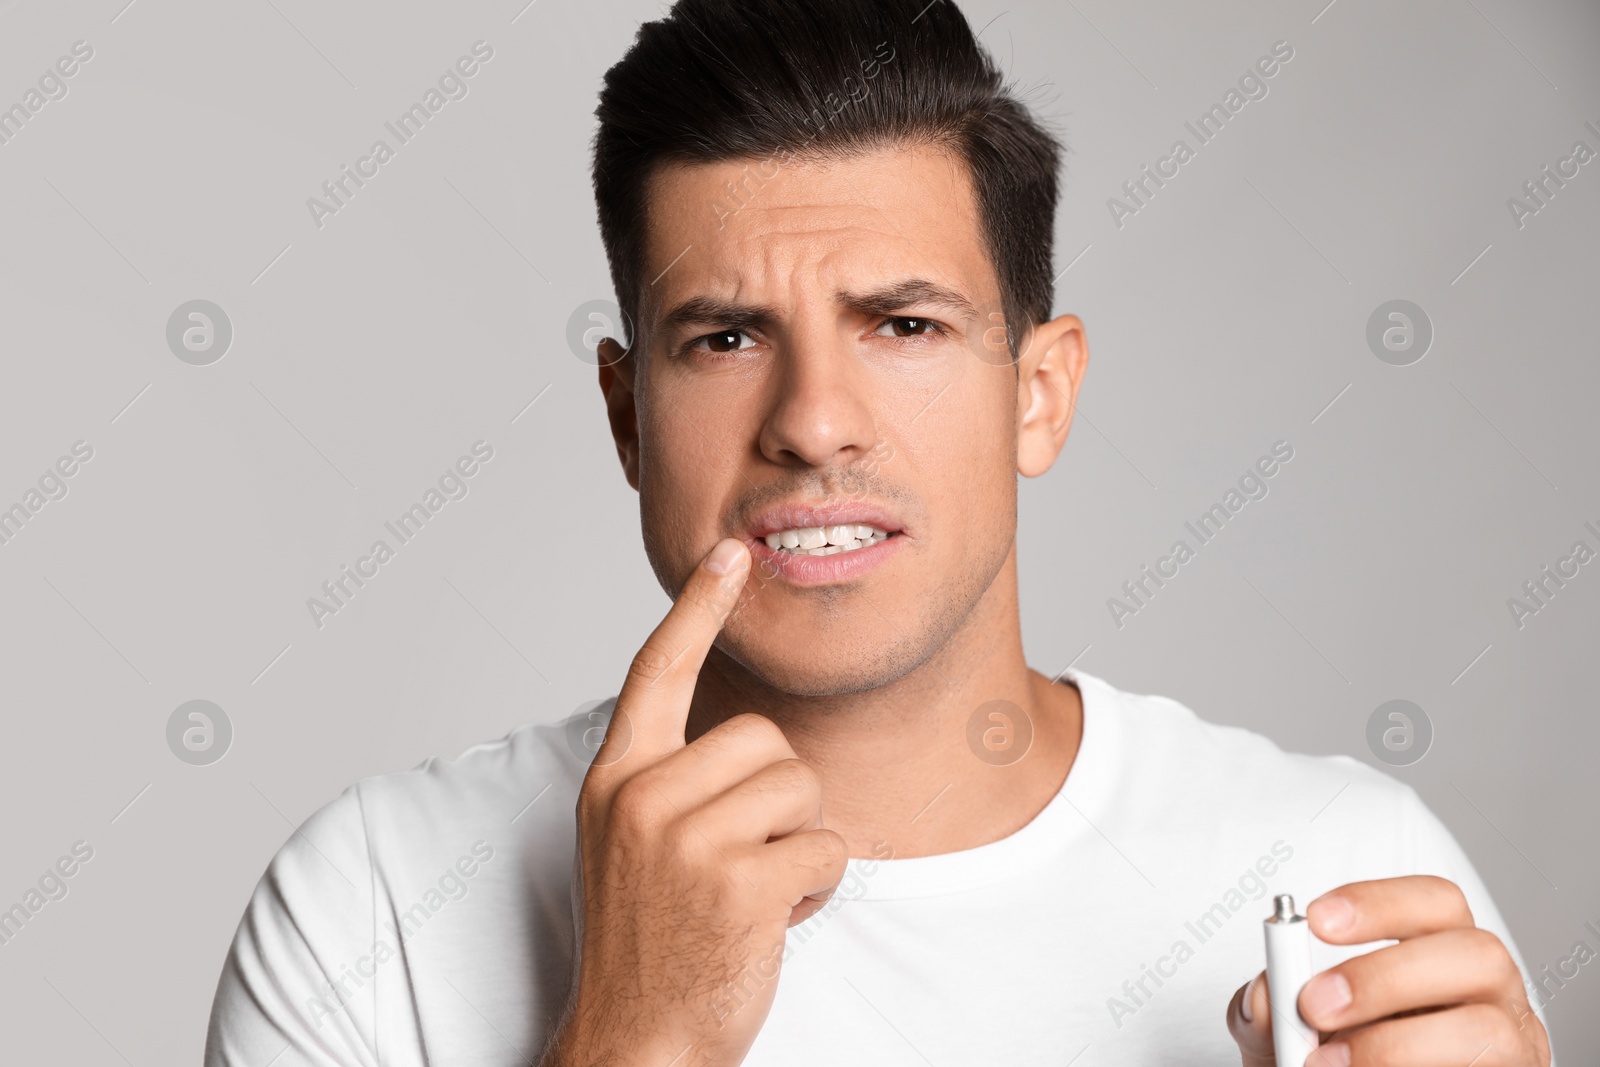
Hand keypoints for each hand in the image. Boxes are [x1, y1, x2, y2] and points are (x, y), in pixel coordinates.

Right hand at [541, 538, 847, 1066]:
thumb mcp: (629, 844)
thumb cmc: (645, 943)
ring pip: (802, 790)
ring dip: (796, 847)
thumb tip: (742, 736)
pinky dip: (815, 891)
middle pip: (765, 741)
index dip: (699, 609)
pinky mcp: (737, 883)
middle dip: (776, 801)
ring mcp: (687, 839)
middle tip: (738, 864)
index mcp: (615, 780)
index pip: (658, 670)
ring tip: (749, 896)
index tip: (731, 553)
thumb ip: (668, 782)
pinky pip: (824, 850)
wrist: (633, 1043)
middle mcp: (643, 797)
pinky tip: (769, 924)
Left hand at [1227, 876, 1549, 1065]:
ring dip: (1398, 1043)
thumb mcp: (1291, 1027)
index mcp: (1442, 951)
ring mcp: (1511, 1043)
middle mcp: (1489, 992)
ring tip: (1329, 1062)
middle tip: (1315, 1005)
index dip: (1380, 902)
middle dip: (1386, 976)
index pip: (1436, 902)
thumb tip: (1264, 997)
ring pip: (1488, 1029)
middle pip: (1476, 954)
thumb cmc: (1333, 1056)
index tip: (1316, 918)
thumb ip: (1274, 1005)